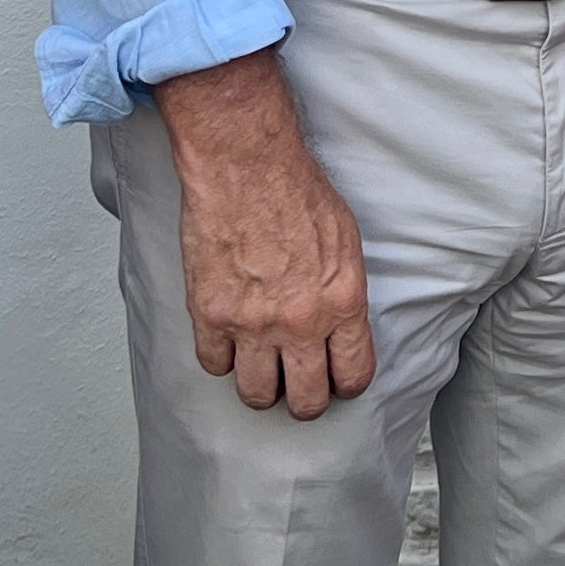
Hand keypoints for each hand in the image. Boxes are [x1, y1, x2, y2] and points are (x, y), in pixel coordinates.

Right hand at [158, 50, 377, 417]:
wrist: (246, 165)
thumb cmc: (295, 190)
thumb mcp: (345, 240)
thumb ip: (343, 291)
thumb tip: (341, 325)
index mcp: (342, 301)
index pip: (354, 374)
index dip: (346, 384)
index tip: (337, 380)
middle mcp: (300, 321)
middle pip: (306, 400)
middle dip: (305, 399)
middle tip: (299, 386)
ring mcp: (252, 322)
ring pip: (257, 395)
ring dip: (261, 387)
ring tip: (261, 371)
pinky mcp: (210, 314)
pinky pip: (214, 365)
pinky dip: (221, 358)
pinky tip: (228, 341)